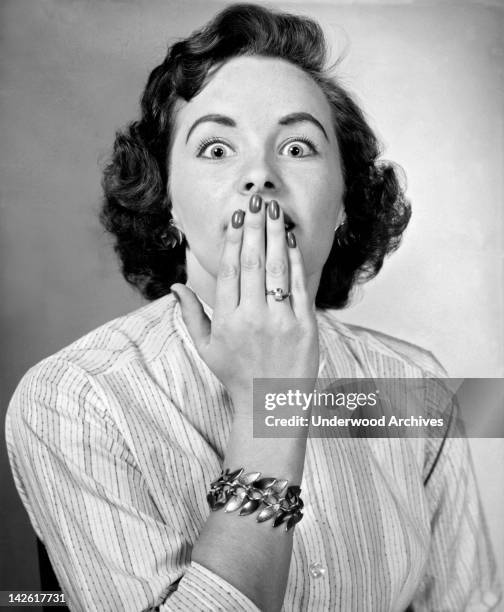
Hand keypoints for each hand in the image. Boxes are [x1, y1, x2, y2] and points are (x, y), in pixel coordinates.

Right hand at [172, 194, 318, 413]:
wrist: (273, 406)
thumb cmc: (238, 376)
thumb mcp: (206, 349)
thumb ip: (191, 316)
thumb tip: (175, 287)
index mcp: (227, 321)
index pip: (230, 270)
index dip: (233, 239)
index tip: (237, 215)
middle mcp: (253, 318)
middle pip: (252, 262)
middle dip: (255, 227)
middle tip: (256, 200)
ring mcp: (281, 321)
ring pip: (276, 269)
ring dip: (276, 235)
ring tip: (274, 210)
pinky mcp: (305, 326)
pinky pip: (299, 286)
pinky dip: (295, 260)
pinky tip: (291, 240)